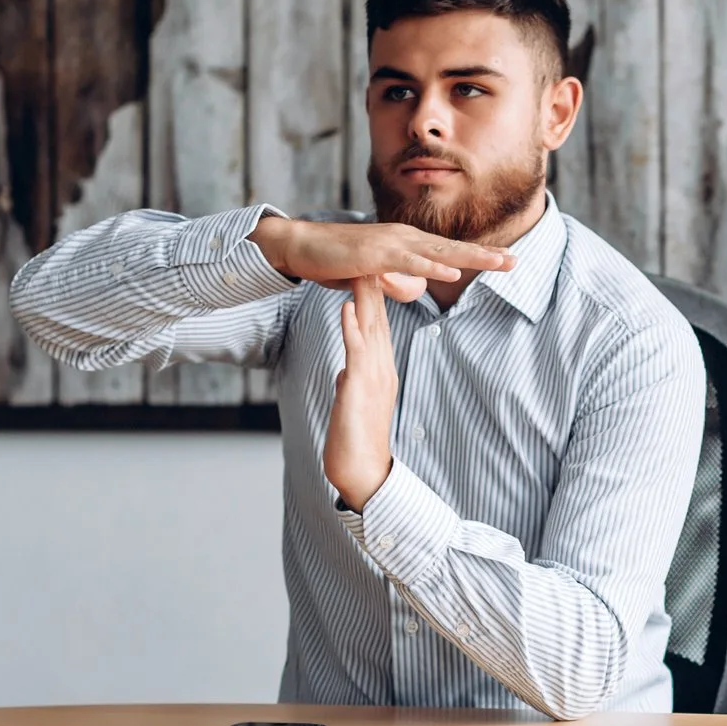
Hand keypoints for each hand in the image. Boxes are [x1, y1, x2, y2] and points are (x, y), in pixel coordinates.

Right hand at [253, 211, 512, 302]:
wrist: (301, 247)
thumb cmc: (336, 261)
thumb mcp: (374, 276)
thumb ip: (396, 282)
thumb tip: (414, 291)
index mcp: (406, 244)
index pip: (449, 252)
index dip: (478, 256)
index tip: (506, 261)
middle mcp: (404, 239)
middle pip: (452, 249)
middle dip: (485, 255)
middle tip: (516, 261)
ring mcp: (390, 244)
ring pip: (437, 253)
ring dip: (469, 258)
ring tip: (497, 263)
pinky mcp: (374, 254)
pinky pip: (407, 262)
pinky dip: (430, 268)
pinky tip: (451, 273)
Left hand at [325, 279, 397, 510]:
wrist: (363, 472)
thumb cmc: (356, 443)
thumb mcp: (352, 405)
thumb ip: (352, 385)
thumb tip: (344, 375)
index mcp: (380, 371)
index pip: (377, 327)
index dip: (373, 297)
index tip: (369, 270)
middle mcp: (381, 369)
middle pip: (378, 320)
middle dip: (374, 286)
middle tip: (373, 253)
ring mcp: (373, 377)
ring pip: (371, 329)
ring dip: (366, 297)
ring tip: (363, 268)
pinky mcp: (359, 388)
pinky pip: (357, 352)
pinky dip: (352, 328)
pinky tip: (349, 308)